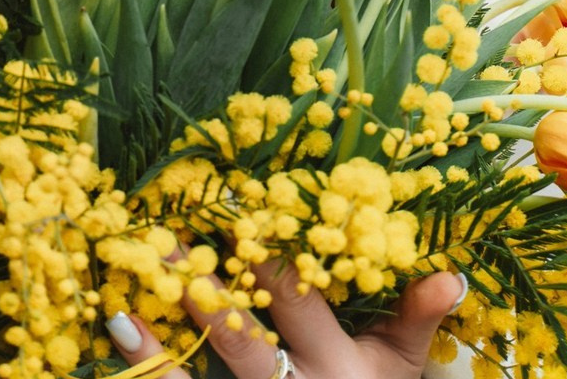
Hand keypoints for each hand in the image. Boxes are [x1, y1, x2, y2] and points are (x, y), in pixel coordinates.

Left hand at [106, 261, 467, 378]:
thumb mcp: (403, 370)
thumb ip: (417, 318)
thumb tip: (449, 274)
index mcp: (339, 365)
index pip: (295, 299)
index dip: (261, 253)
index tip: (225, 204)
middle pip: (239, 337)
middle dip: (201, 286)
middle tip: (160, 238)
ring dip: (157, 347)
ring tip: (117, 309)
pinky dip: (151, 373)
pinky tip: (120, 338)